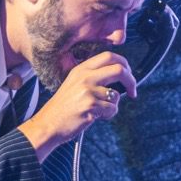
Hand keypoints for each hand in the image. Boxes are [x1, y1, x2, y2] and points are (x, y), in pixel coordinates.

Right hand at [19, 52, 135, 161]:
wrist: (48, 124)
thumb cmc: (63, 108)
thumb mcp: (74, 84)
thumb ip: (93, 77)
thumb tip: (119, 75)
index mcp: (81, 69)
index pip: (109, 56)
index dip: (123, 64)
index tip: (128, 74)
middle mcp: (85, 77)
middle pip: (119, 70)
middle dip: (131, 81)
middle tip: (132, 91)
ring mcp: (88, 90)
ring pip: (116, 95)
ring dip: (113, 105)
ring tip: (99, 111)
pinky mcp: (91, 105)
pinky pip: (112, 109)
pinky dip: (108, 115)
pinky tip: (95, 117)